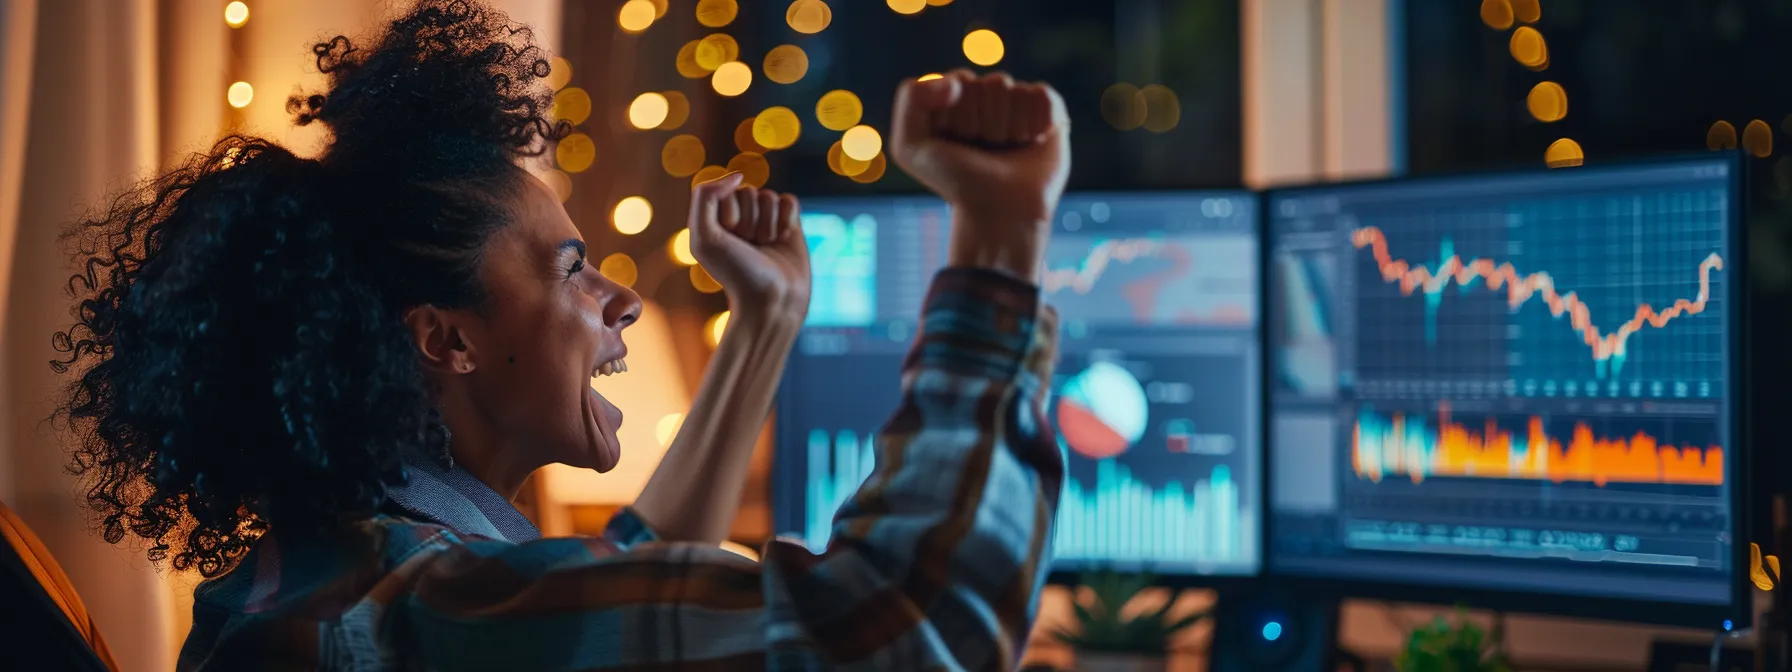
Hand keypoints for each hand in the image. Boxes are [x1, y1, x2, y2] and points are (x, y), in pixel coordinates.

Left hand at [687, 172, 810, 321]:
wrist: (771, 301)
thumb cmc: (735, 273)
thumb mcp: (704, 238)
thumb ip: (705, 197)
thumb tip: (738, 175)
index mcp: (716, 218)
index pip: (727, 191)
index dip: (731, 216)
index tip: (731, 242)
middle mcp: (740, 216)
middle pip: (750, 192)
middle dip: (751, 221)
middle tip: (750, 248)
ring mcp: (765, 219)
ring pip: (770, 197)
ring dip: (769, 224)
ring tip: (766, 248)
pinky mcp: (788, 224)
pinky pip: (789, 201)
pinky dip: (787, 220)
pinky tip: (783, 240)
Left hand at [890, 70, 1069, 281]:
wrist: (999, 212)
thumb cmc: (956, 182)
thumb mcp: (909, 147)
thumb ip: (911, 98)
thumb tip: (956, 80)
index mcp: (954, 100)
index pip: (960, 80)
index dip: (958, 114)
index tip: (957, 141)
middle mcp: (986, 98)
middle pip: (992, 84)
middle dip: (985, 121)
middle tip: (984, 150)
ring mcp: (1017, 104)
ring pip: (1016, 91)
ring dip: (1009, 126)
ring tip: (1006, 150)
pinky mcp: (1048, 112)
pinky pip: (1042, 96)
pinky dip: (1037, 121)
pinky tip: (1031, 142)